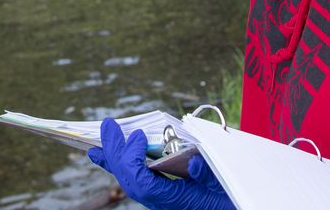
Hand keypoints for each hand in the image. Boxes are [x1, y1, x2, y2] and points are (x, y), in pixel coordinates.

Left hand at [87, 118, 233, 209]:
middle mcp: (164, 203)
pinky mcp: (164, 196)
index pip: (142, 183)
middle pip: (131, 180)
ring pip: (132, 181)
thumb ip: (209, 175)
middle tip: (107, 127)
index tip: (136, 135)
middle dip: (116, 153)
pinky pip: (139, 181)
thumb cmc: (230, 201)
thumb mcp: (224, 186)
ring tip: (99, 145)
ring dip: (116, 160)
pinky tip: (117, 157)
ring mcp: (162, 200)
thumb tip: (193, 163)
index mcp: (176, 202)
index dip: (132, 159)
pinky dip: (127, 166)